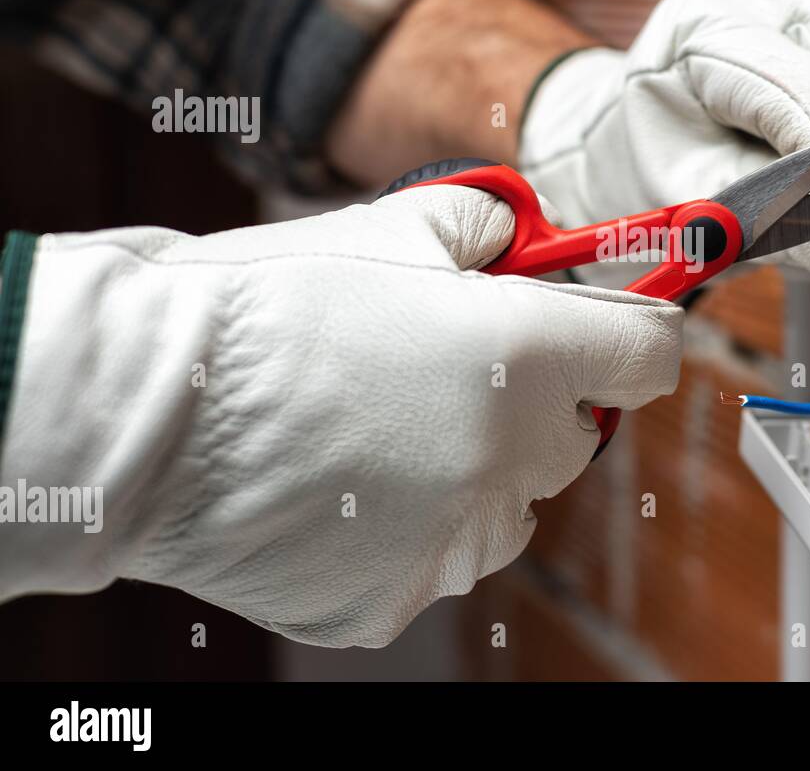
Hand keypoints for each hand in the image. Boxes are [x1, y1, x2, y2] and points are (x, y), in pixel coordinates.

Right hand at [0, 187, 680, 646]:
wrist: (148, 407)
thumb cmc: (267, 305)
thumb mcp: (396, 226)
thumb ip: (489, 230)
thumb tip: (521, 240)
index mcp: (527, 355)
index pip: (649, 354)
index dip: (633, 335)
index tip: (615, 329)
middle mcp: (510, 456)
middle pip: (576, 436)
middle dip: (537, 401)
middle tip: (459, 370)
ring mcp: (456, 537)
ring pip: (510, 506)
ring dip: (477, 471)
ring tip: (385, 431)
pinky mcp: (398, 595)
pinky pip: (437, 555)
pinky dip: (410, 524)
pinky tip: (344, 484)